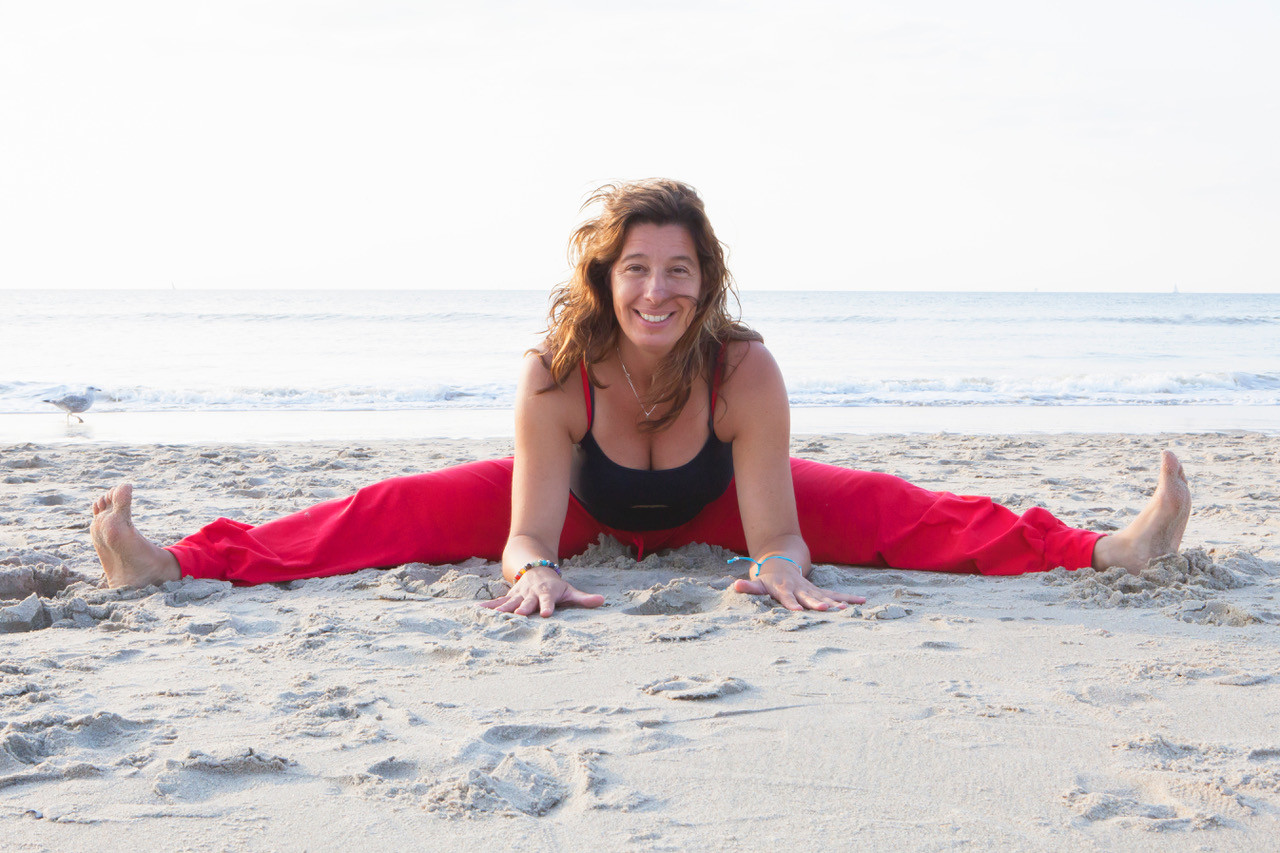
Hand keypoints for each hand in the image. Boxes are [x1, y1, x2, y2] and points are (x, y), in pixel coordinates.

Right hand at [480, 566, 604, 617]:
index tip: (547, 614)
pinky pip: (498, 602)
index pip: (548, 601)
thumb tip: (602, 601)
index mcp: (547, 594)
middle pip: (528, 602)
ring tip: (495, 616)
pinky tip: (477, 611)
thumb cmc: (556, 586)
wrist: (537, 569)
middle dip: (524, 609)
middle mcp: (531, 594)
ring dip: (503, 609)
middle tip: (521, 616)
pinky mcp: (510, 597)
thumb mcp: (570, 591)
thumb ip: (584, 599)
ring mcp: (519, 595)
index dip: (548, 606)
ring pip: (511, 603)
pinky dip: (488, 606)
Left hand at [732, 564, 865, 611]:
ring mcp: (811, 589)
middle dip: (817, 604)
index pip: (786, 597)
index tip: (796, 611)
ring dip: (836, 602)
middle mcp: (799, 588)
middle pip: (809, 597)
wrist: (781, 563)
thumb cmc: (767, 579)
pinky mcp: (819, 591)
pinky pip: (835, 595)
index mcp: (783, 588)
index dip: (791, 603)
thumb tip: (735, 586)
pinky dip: (848, 598)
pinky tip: (862, 601)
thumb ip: (748, 587)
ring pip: (825, 596)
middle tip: (827, 610)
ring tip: (846, 609)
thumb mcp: (757, 583)